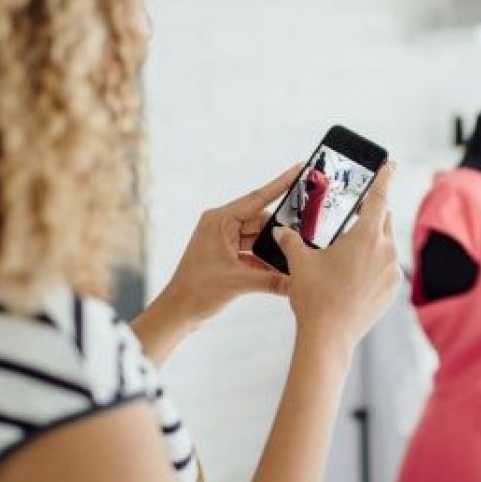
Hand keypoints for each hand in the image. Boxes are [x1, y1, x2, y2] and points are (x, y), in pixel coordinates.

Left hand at [157, 164, 301, 324]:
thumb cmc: (196, 291)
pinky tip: (280, 270)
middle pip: (260, 221)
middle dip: (280, 231)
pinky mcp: (226, 255)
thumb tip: (298, 282)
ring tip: (293, 255)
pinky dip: (264, 260)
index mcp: (219, 220)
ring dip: (272, 248)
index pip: (257, 198)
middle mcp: (221, 226)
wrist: (177, 312)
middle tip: (303, 235)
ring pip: (258, 238)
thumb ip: (272, 280)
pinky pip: (252, 251)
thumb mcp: (238, 282)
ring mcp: (223, 240)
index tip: (298, 169)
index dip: (280, 184)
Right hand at [274, 162, 400, 359]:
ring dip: (370, 243)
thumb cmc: (315, 297)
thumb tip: (280, 231)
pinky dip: (373, 265)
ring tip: (347, 254)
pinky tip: (353, 276)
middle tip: (356, 214)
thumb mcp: (299, 263)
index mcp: (365, 237)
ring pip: (385, 246)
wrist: (329, 337)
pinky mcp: (392, 291)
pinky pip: (386, 268)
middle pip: (383, 221)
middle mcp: (385, 251)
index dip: (384, 177)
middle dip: (371, 215)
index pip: (378, 198)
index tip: (389, 164)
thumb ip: (291, 241)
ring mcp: (392, 272)